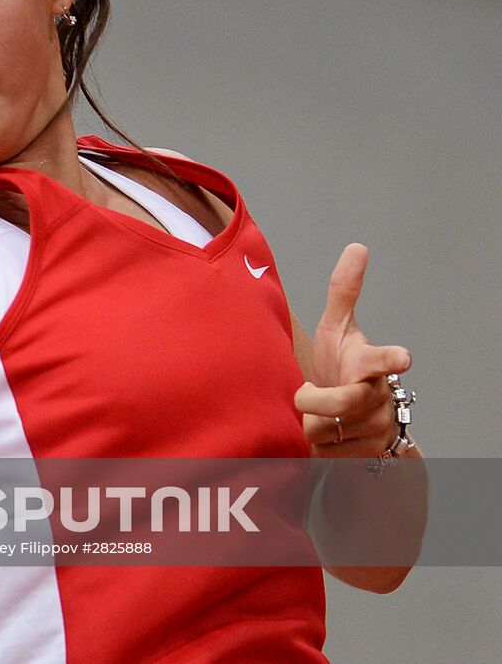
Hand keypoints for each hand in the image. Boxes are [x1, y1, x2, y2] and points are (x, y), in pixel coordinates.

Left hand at [295, 243, 411, 456]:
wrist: (348, 418)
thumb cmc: (341, 366)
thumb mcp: (337, 330)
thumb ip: (345, 292)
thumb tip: (357, 247)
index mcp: (370, 365)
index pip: (384, 360)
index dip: (392, 359)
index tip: (403, 356)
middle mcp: (378, 398)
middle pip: (344, 403)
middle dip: (319, 402)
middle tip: (301, 396)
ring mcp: (372, 430)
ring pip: (325, 431)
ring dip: (307, 424)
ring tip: (310, 415)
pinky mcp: (360, 457)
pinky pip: (323, 454)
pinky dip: (311, 446)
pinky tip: (317, 437)